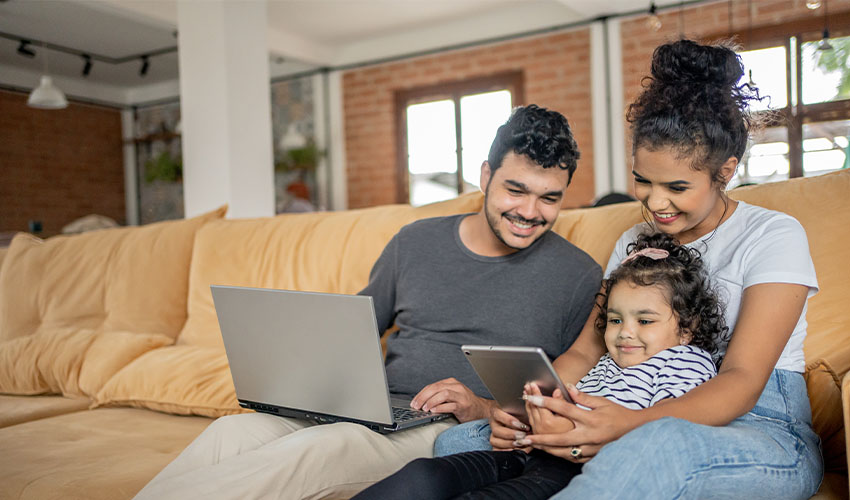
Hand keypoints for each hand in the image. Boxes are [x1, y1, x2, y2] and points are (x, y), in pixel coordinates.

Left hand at [411, 377, 494, 422]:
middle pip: (436, 388)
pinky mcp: (464, 405)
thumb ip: (439, 396)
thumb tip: (421, 402)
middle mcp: (456, 387)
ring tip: (424, 408)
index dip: (421, 394)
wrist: (481, 410)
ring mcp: (461, 395)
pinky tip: (434, 411)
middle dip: (423, 397)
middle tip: (416, 406)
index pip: (432, 386)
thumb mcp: (451, 396)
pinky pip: (450, 405)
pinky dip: (440, 408)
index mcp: (451, 383)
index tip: (414, 402)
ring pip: (443, 394)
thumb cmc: (464, 404)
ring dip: (431, 401)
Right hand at [489, 406, 530, 451]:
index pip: (498, 415)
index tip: (522, 425)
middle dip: (511, 435)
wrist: (515, 418)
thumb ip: (525, 406)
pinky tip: (515, 451)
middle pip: (497, 431)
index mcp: (496, 411)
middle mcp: (493, 423)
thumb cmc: (519, 411)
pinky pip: (495, 450)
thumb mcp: (522, 407)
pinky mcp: (496, 444)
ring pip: (495, 441)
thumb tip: (529, 402)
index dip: (509, 421)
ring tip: (521, 444)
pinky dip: (505, 452)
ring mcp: (493, 434)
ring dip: (509, 444)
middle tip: (523, 436)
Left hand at [520, 384, 641, 462]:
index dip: (546, 402)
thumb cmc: (618, 414)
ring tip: (532, 445)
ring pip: (564, 452)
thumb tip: (567, 387)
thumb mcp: (602, 402)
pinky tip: (549, 452)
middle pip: (560, 438)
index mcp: (590, 418)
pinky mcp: (593, 456)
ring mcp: (591, 448)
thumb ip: (583, 397)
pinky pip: (573, 458)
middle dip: (540, 438)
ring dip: (547, 449)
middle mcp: (590, 435)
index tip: (531, 397)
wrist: (636, 431)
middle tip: (525, 437)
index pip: (564, 409)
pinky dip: (560, 455)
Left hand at [524, 383, 574, 435]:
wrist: (578, 445)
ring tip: (526, 393)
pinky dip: (529, 411)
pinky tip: (529, 406)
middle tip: (528, 386)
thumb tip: (556, 391)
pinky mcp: (538, 436)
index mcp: (548, 423)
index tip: (533, 385)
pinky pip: (531, 421)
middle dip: (530, 395)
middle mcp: (541, 429)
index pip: (539, 403)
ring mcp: (538, 433)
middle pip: (533, 408)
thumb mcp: (572, 415)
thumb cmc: (577, 430)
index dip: (536, 392)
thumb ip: (563, 402)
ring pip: (530, 414)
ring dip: (528, 403)